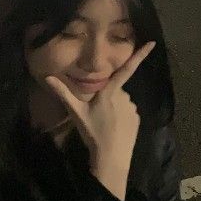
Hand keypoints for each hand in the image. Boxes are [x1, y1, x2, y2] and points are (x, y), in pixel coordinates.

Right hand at [45, 41, 156, 167]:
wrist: (111, 156)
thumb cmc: (93, 132)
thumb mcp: (76, 113)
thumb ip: (63, 93)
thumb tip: (47, 77)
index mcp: (110, 92)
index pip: (126, 69)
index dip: (140, 55)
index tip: (153, 43)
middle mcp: (125, 96)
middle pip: (115, 90)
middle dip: (107, 98)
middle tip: (96, 114)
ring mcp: (132, 108)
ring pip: (121, 102)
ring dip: (114, 108)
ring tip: (104, 123)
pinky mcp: (136, 118)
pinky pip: (127, 112)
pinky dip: (121, 117)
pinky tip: (114, 128)